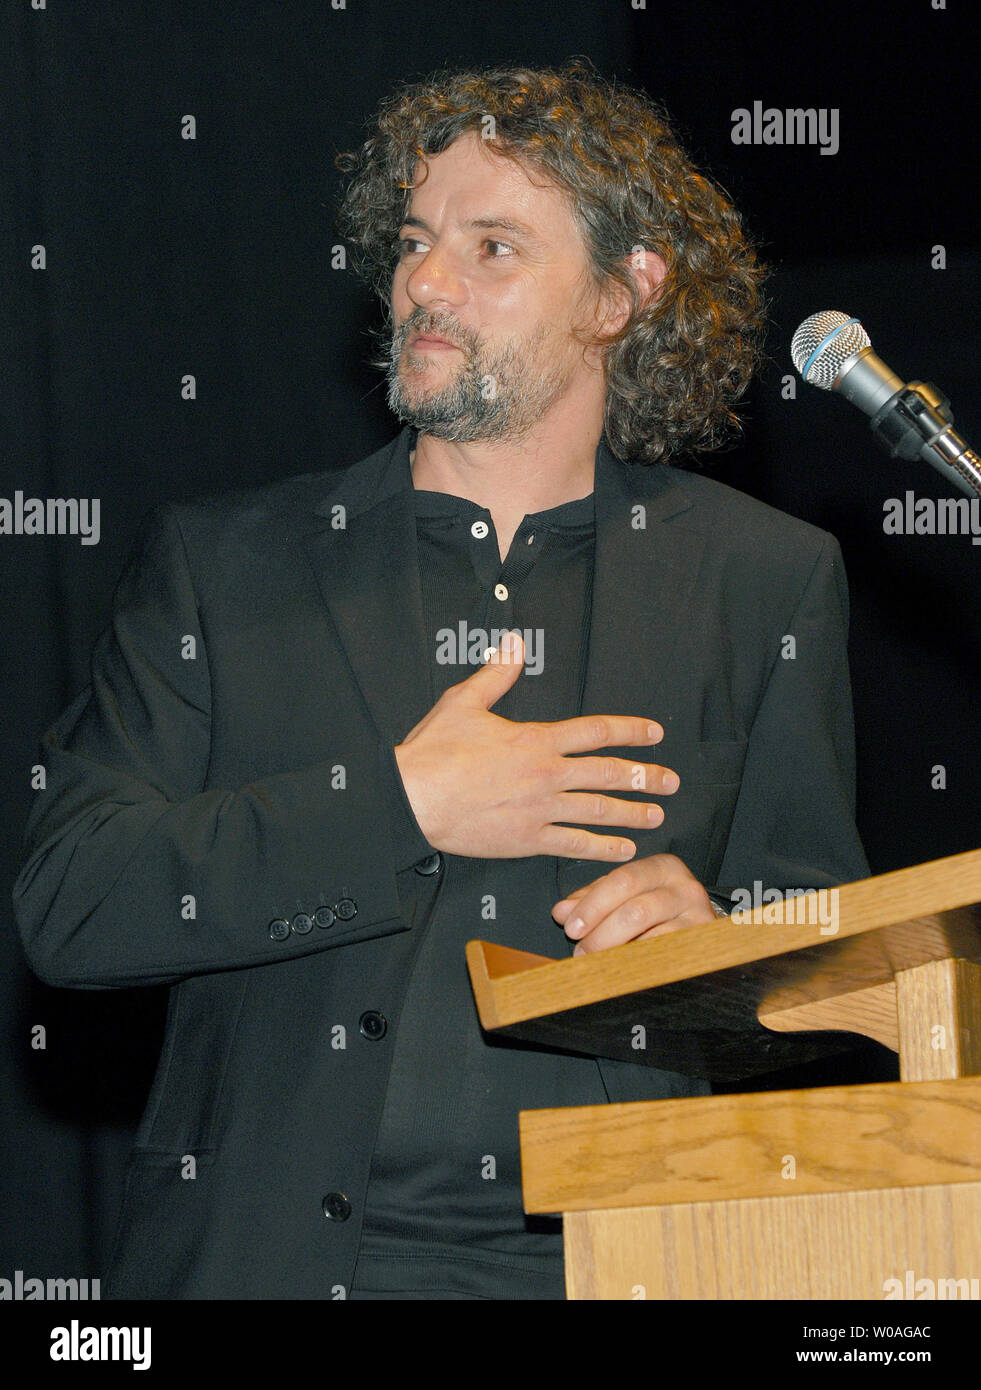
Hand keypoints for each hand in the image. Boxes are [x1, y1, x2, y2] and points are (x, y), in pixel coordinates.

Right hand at [393, 631, 678, 859]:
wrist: (412, 798)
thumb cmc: (433, 751)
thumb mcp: (464, 701)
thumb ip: (496, 674)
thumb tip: (513, 643)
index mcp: (536, 739)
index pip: (598, 731)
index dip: (631, 731)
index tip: (655, 734)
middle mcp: (547, 774)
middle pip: (609, 773)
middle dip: (645, 776)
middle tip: (670, 781)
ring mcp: (540, 810)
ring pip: (599, 811)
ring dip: (632, 814)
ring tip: (656, 815)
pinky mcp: (527, 840)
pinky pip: (574, 845)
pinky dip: (602, 849)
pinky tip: (623, 850)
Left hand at [552, 853, 715, 953]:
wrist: (704, 931)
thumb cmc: (657, 909)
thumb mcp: (626, 895)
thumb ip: (593, 899)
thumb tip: (561, 912)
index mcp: (662, 867)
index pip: (622, 880)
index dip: (593, 905)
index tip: (570, 927)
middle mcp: (685, 888)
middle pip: (636, 910)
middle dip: (601, 934)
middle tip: (581, 953)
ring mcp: (698, 919)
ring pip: (651, 938)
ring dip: (617, 955)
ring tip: (597, 964)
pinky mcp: (703, 947)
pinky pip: (664, 960)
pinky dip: (637, 967)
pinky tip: (621, 972)